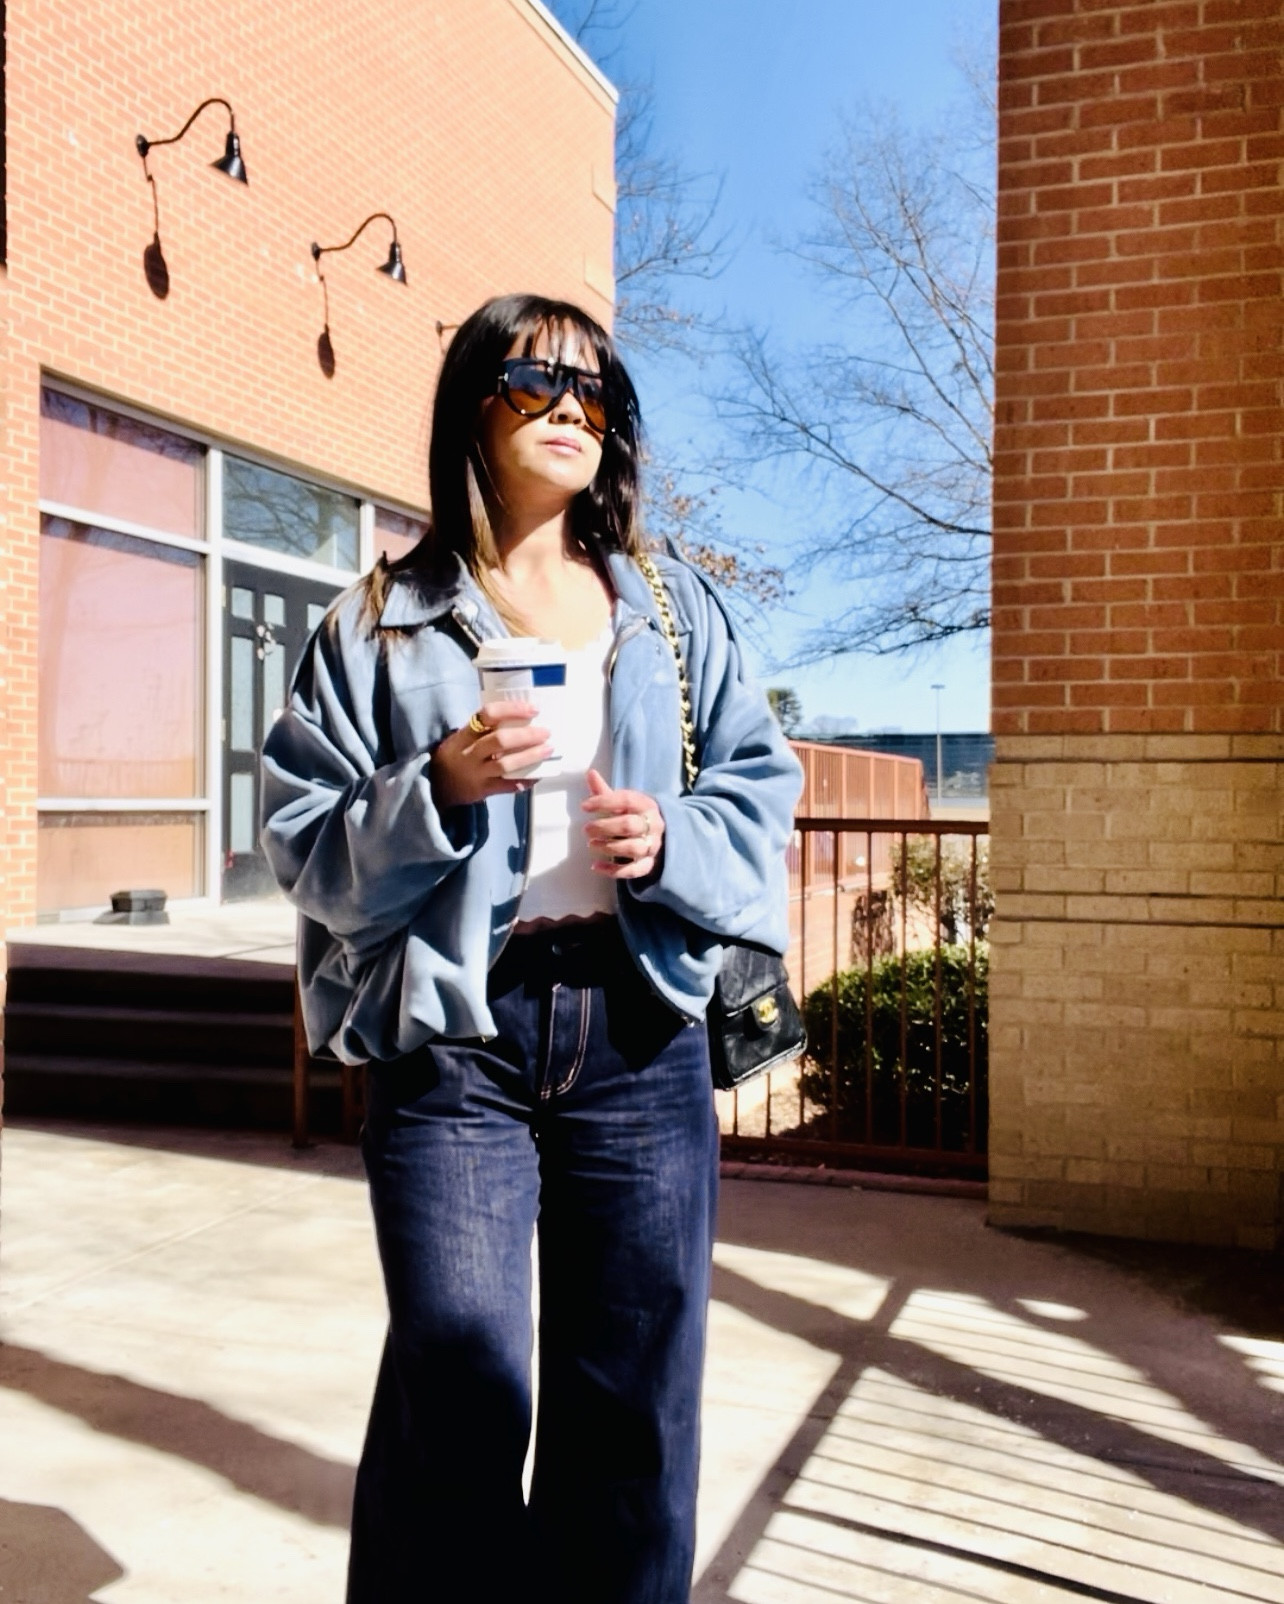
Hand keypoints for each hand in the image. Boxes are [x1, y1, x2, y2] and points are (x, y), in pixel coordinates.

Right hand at [429, 700, 550, 809]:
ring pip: (505, 764)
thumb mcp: (461, 738)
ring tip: (548, 750)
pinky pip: (506, 786)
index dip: (512, 710)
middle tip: (546, 732)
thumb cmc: (454, 756)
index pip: (487, 714)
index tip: (533, 710)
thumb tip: (522, 719)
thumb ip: (483, 730)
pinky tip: (537, 775)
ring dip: (530, 756)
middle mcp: (469, 753)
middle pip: (499, 740)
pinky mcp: (481, 791)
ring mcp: (475, 773)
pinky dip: (524, 780)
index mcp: (464, 734)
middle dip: (526, 735)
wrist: (435, 787)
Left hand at [581, 768, 664, 879]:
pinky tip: (595, 866)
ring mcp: (653, 846)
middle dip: (605, 827)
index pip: (626, 800)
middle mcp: (653, 825)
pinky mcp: (649, 864)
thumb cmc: (634, 816)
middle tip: (586, 829)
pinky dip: (613, 870)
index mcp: (647, 805)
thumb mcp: (623, 803)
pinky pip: (634, 870)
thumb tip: (590, 772)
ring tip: (591, 844)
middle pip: (630, 825)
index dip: (604, 802)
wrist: (660, 836)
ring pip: (634, 848)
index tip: (585, 806)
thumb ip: (605, 792)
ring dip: (609, 847)